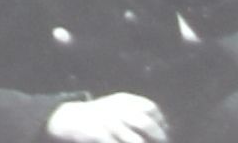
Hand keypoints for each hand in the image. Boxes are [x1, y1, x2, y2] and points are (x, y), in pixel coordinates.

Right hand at [42, 101, 167, 142]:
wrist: (71, 118)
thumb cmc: (102, 115)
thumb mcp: (118, 106)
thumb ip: (137, 111)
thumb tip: (164, 124)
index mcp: (123, 100)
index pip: (150, 107)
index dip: (161, 120)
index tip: (166, 131)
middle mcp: (117, 109)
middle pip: (145, 122)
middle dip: (158, 135)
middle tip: (164, 141)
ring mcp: (108, 122)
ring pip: (134, 140)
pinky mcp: (99, 135)